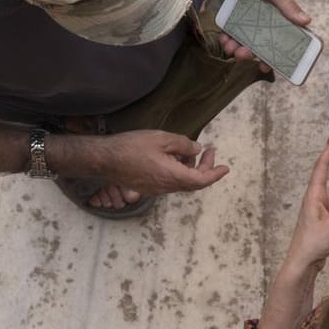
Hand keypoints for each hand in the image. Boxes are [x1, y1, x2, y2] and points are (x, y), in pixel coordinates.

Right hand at [49, 130, 228, 195]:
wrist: (104, 159)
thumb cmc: (131, 147)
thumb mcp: (161, 139)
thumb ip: (183, 144)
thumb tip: (196, 148)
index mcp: (172, 176)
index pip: (201, 180)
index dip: (215, 174)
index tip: (225, 167)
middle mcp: (165, 187)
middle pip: (193, 182)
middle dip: (204, 167)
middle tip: (210, 151)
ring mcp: (155, 189)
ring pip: (181, 182)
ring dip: (190, 168)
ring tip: (188, 150)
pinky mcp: (146, 187)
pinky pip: (169, 181)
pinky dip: (178, 170)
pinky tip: (173, 156)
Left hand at [213, 0, 305, 70]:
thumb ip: (287, 6)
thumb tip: (307, 22)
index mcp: (278, 9)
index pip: (281, 35)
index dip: (276, 52)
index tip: (268, 67)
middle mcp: (265, 11)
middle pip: (259, 39)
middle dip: (251, 50)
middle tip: (242, 56)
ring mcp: (248, 9)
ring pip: (243, 34)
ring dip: (237, 44)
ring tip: (229, 49)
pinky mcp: (234, 4)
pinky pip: (232, 24)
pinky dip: (228, 33)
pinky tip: (223, 38)